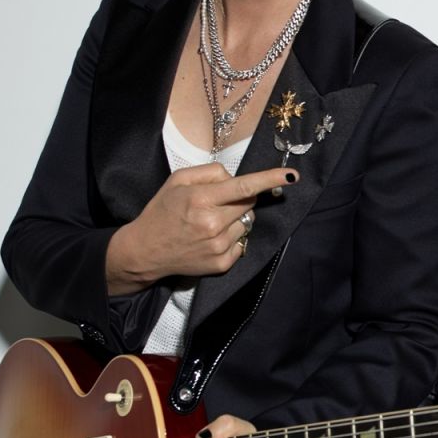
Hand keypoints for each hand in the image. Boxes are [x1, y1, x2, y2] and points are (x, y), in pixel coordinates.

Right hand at [106, 164, 297, 293]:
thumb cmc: (162, 211)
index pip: (244, 187)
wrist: (144, 251)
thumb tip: (235, 177)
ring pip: (247, 223)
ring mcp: (218, 246)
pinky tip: (211, 238)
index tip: (292, 176)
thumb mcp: (178, 181)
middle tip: (218, 202)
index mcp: (201, 199)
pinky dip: (232, 238)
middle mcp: (212, 224)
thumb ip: (210, 173)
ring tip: (210, 223)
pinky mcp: (221, 264)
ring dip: (235, 219)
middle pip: (249, 203)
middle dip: (241, 199)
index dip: (271, 180)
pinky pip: (241, 243)